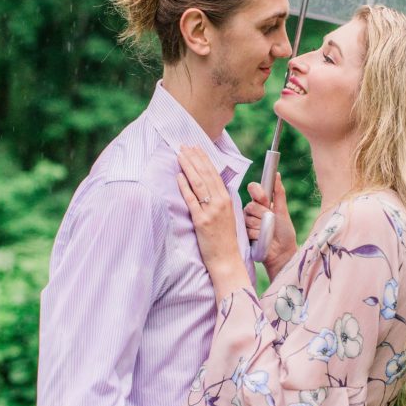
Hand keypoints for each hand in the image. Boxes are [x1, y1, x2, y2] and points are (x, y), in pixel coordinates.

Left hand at [177, 146, 249, 298]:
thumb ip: (219, 201)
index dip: (204, 159)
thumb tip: (209, 187)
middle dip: (194, 158)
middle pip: (206, 175)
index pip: (214, 174)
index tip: (196, 148)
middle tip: (184, 145)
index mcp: (227, 199)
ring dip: (188, 167)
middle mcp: (220, 203)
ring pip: (198, 184)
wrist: (226, 259)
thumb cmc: (225, 239)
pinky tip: (178, 176)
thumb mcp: (226, 215)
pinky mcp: (201, 221)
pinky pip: (192, 200)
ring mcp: (211, 211)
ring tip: (180, 155)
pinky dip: (185, 186)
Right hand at [245, 173, 296, 279]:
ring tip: (268, 232)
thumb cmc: (284, 232)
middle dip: (263, 214)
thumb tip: (277, 174)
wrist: (282, 252)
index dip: (256, 191)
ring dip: (262, 226)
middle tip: (271, 221)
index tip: (262, 196)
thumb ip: (279, 193)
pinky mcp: (243, 235)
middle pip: (251, 205)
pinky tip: (262, 239)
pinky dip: (258, 235)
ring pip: (249, 219)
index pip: (254, 189)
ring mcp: (246, 223)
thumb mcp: (283, 211)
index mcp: (261, 203)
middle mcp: (251, 211)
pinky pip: (248, 230)